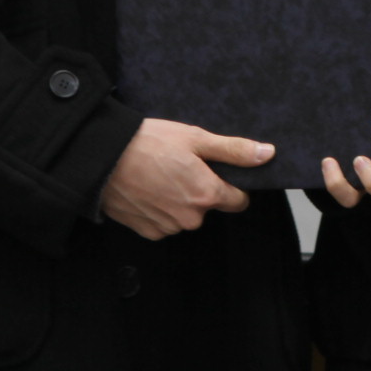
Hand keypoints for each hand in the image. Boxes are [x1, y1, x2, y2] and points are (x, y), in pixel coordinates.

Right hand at [102, 118, 267, 239]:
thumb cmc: (149, 144)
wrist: (103, 159)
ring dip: (179, 200)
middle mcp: (191, 217)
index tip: (216, 172)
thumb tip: (267, 154)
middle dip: (201, 190)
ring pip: (186, 215)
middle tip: (181, 166)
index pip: (239, 201)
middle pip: (209, 207)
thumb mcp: (196, 138)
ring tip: (160, 175)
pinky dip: (160, 209)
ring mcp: (169, 227)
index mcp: (207, 194)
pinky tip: (148, 189)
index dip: (230, 185)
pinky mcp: (149, 231)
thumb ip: (234, 150)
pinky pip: (165, 223)